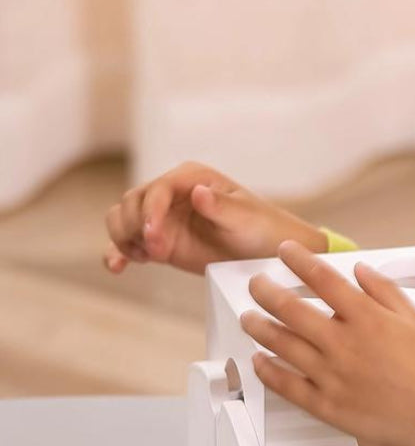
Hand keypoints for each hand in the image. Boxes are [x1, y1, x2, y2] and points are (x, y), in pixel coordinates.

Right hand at [103, 161, 328, 274]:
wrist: (265, 252)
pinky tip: (118, 268)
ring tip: (147, 257)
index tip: (153, 236)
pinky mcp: (159, 240)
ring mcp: (162, 216)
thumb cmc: (261, 228)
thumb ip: (220, 206)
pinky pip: (128, 242)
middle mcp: (170, 192)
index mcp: (190, 178)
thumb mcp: (245, 218)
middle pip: (131, 202)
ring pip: (122, 219)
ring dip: (124, 238)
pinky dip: (118, 253)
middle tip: (158, 252)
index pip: (157, 189)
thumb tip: (198, 192)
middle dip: (137, 227)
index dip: (150, 212)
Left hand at [240, 240, 414, 445]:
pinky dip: (267, 371)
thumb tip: (361, 270)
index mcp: (366, 319)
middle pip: (290, 308)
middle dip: (266, 290)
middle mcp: (343, 343)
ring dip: (258, 327)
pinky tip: (259, 361)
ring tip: (249, 317)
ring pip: (280, 344)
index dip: (299, 259)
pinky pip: (285, 384)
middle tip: (257, 284)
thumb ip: (385, 291)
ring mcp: (330, 374)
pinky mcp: (323, 404)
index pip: (323, 278)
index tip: (286, 251)